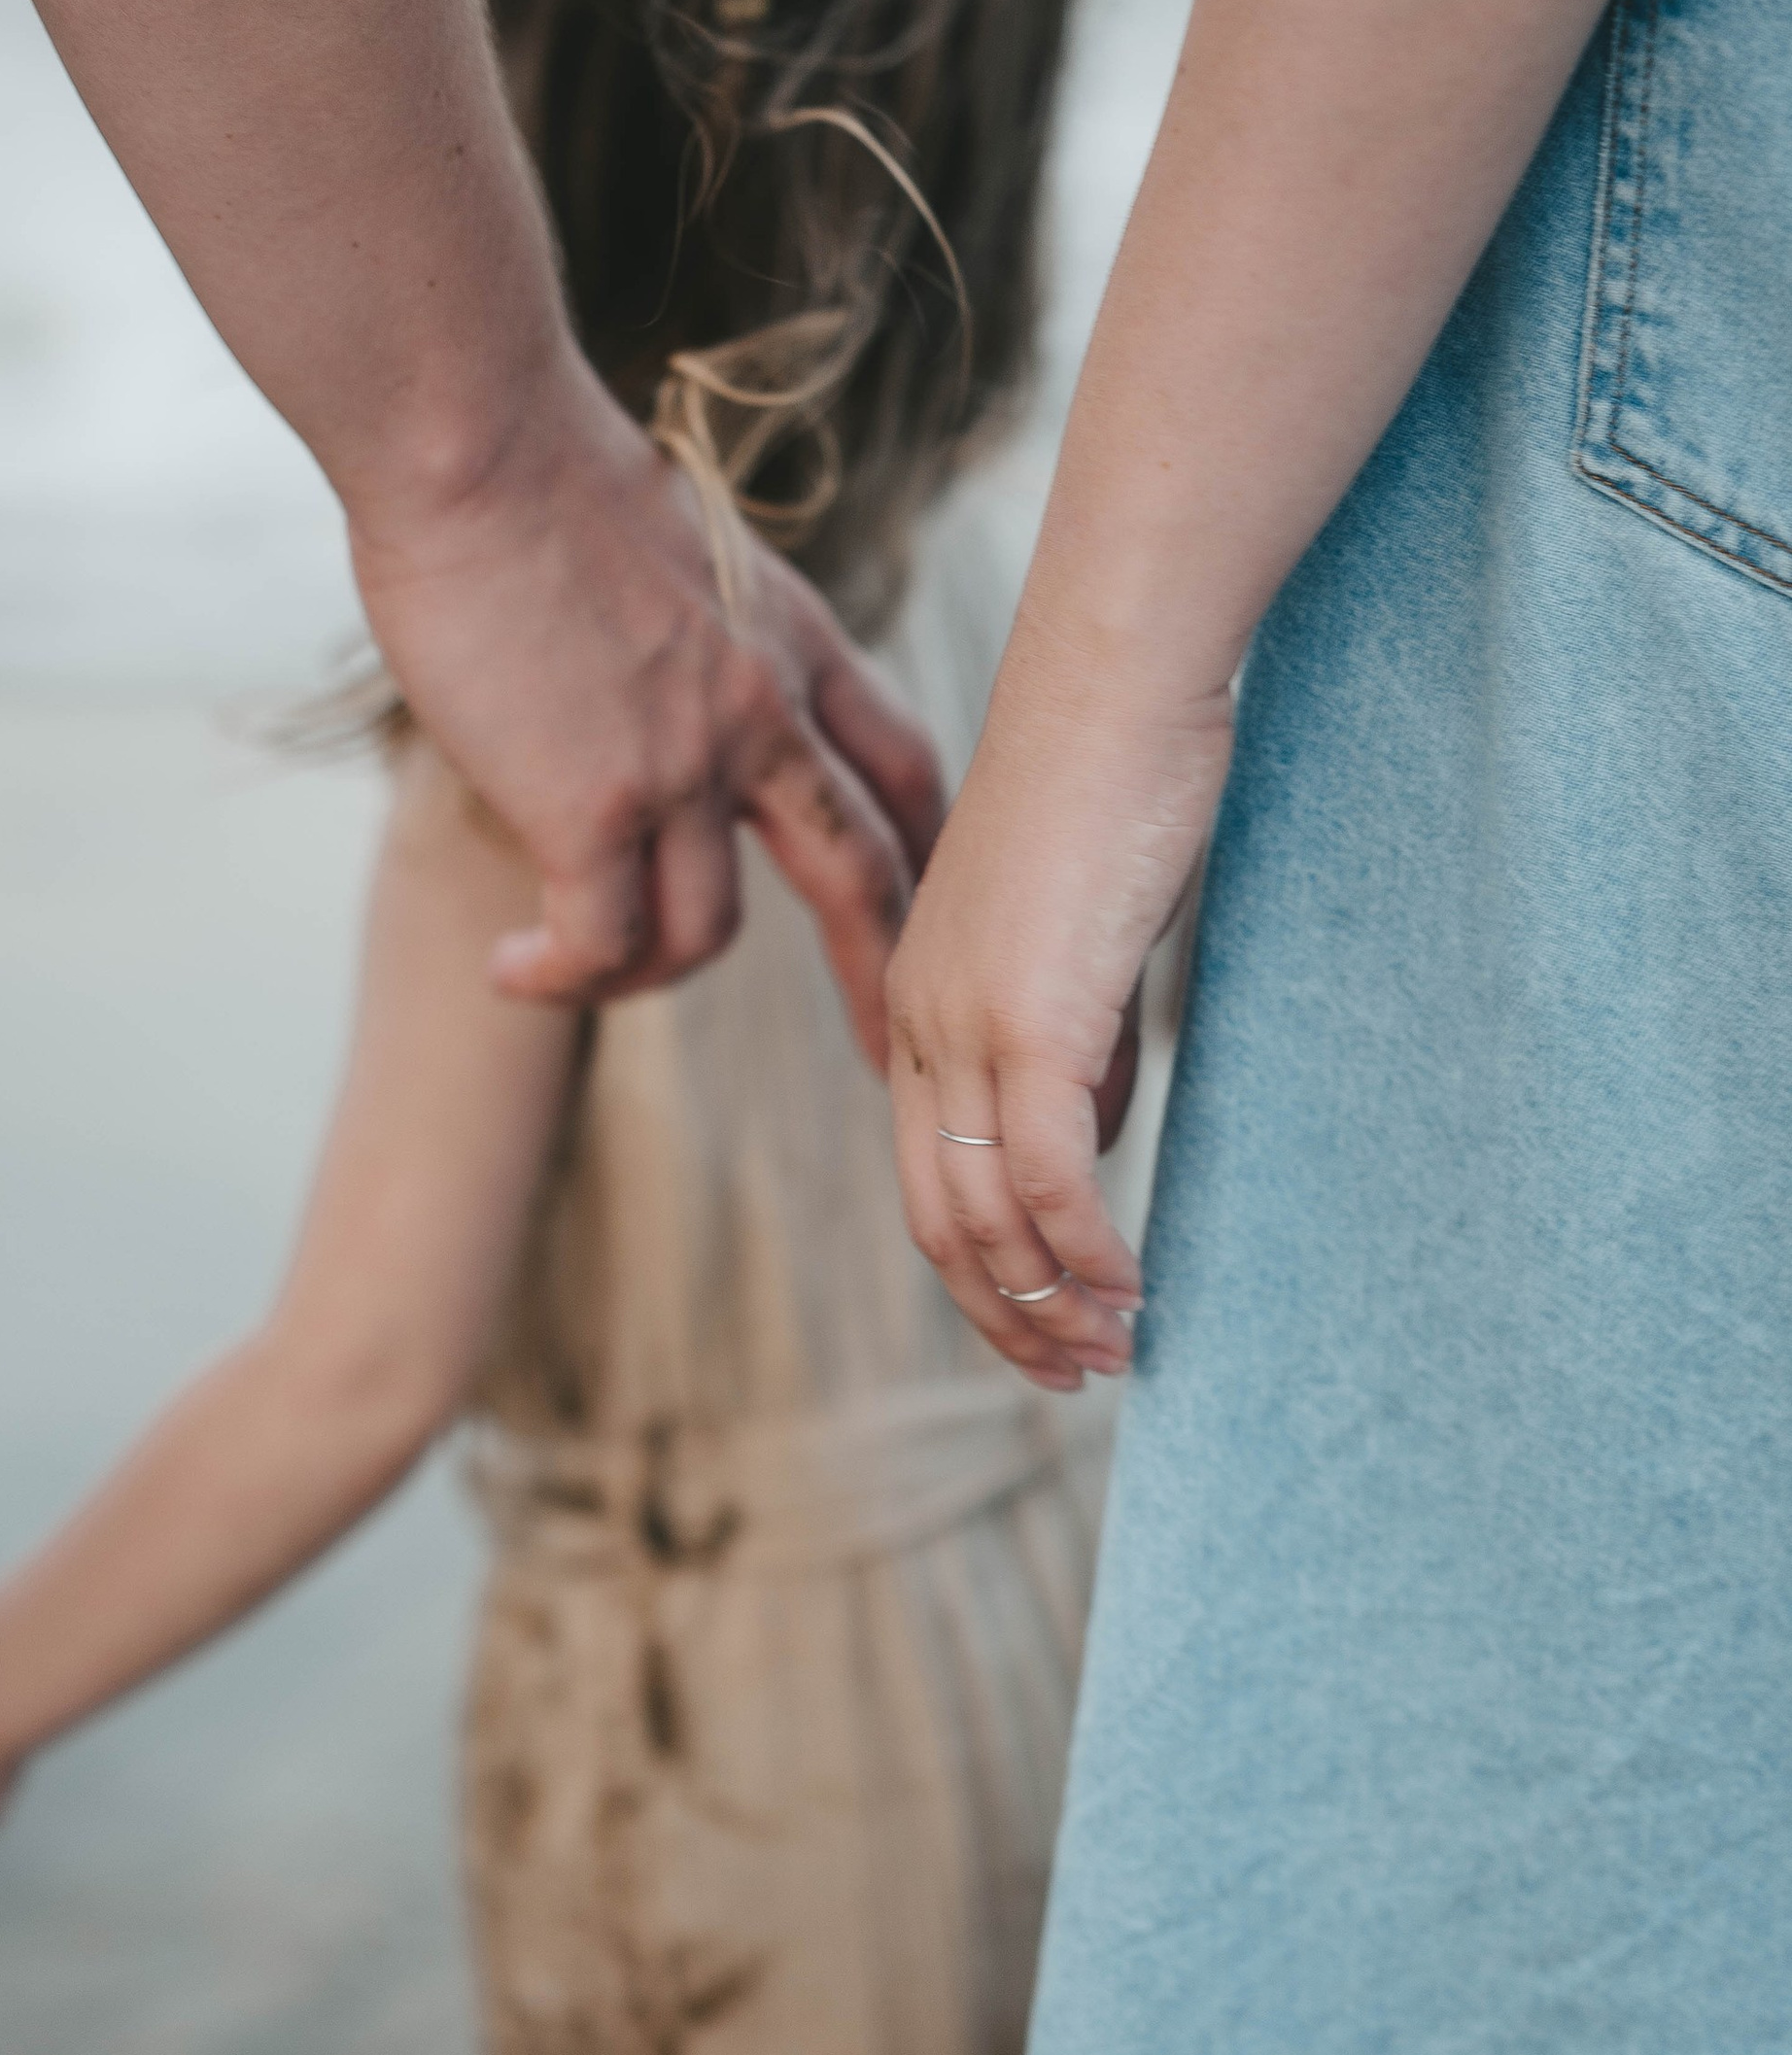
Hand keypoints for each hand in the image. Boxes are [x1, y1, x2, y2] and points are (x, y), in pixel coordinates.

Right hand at [347, 365, 945, 1063]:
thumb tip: (636, 676)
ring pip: (707, 936)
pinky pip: (603, 944)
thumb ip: (688, 630)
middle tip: (896, 1065)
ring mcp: (689, 765)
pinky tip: (514, 969)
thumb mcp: (667, 544)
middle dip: (887, 982)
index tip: (940, 913)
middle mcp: (764, 712)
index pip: (902, 765)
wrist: (473, 435)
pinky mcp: (597, 804)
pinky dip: (559, 975)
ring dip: (637, 975)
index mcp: (790, 639)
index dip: (927, 851)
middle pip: (867, 878)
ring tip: (558, 968)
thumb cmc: (529, 465)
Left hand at [885, 607, 1232, 1386]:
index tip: (1049, 1323)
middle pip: (942, 1219)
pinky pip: (1051, 1175)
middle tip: (1078, 1374)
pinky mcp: (1035, 1015)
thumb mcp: (1082, 938)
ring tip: (1115, 1352)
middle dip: (1007, 1313)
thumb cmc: (1116, 784)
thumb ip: (1075, 1044)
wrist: (1115, 680)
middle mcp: (923, 1019)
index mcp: (920, 999)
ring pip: (987, 1213)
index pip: (933, 1174)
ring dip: (1050, 1300)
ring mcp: (969, 1022)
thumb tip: (1088, 1146)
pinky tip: (1133, 1285)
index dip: (985, 1267)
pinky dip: (1088, 1248)